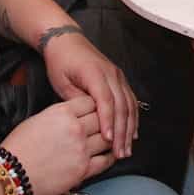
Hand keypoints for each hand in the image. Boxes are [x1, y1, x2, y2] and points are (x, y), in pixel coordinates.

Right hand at [2, 97, 114, 194]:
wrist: (10, 174)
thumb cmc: (18, 148)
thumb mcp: (37, 120)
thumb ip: (60, 115)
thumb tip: (74, 115)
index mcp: (62, 112)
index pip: (91, 101)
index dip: (95, 105)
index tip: (96, 109)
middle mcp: (75, 129)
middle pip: (103, 118)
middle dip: (105, 120)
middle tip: (106, 124)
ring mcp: (81, 150)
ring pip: (108, 138)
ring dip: (110, 138)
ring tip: (111, 139)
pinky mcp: (83, 170)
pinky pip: (106, 160)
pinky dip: (111, 156)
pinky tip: (110, 154)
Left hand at [42, 30, 138, 157]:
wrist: (67, 42)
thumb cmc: (61, 62)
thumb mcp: (61, 82)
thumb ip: (77, 102)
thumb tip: (89, 122)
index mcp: (95, 73)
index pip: (106, 100)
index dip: (108, 121)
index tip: (108, 140)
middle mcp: (111, 74)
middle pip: (122, 106)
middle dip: (122, 132)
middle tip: (120, 153)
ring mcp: (118, 76)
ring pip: (129, 105)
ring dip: (130, 129)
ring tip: (127, 149)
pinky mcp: (120, 80)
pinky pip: (130, 101)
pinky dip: (132, 119)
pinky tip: (132, 133)